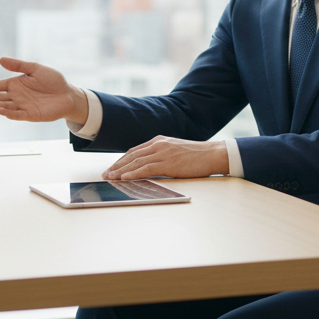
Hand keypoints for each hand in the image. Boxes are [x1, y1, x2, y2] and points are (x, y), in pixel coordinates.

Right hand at [0, 57, 88, 123]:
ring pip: (4, 106)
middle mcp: (17, 96)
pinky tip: (0, 110)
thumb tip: (1, 59)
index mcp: (16, 84)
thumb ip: (19, 65)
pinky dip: (9, 113)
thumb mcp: (36, 68)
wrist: (68, 94)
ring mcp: (22, 106)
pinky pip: (17, 114)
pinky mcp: (30, 115)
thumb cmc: (53, 81)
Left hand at [103, 136, 228, 179]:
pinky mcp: (169, 163)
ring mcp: (163, 153)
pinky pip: (146, 168)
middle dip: (117, 165)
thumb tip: (150, 164)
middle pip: (132, 155)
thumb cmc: (196, 155)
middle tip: (105, 173)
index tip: (112, 167)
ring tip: (110, 177)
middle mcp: (159, 144)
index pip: (135, 150)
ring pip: (136, 162)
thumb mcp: (175, 150)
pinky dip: (133, 173)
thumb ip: (162, 153)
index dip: (122, 159)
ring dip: (121, 170)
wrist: (212, 154)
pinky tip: (124, 177)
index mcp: (159, 140)